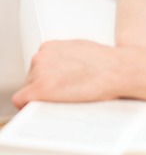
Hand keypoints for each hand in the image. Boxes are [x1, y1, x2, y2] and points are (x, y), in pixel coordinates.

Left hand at [12, 40, 128, 108]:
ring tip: (63, 98)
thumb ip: (65, 57)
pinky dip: (30, 106)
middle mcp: (41, 56)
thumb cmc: (104, 62)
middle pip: (31, 78)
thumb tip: (63, 69)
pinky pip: (22, 100)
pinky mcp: (39, 89)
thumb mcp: (80, 50)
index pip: (37, 66)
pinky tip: (45, 108)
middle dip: (44, 86)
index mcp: (49, 46)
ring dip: (42, 96)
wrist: (116, 70)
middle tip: (63, 93)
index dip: (47, 78)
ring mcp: (39, 72)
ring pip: (29, 90)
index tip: (56, 85)